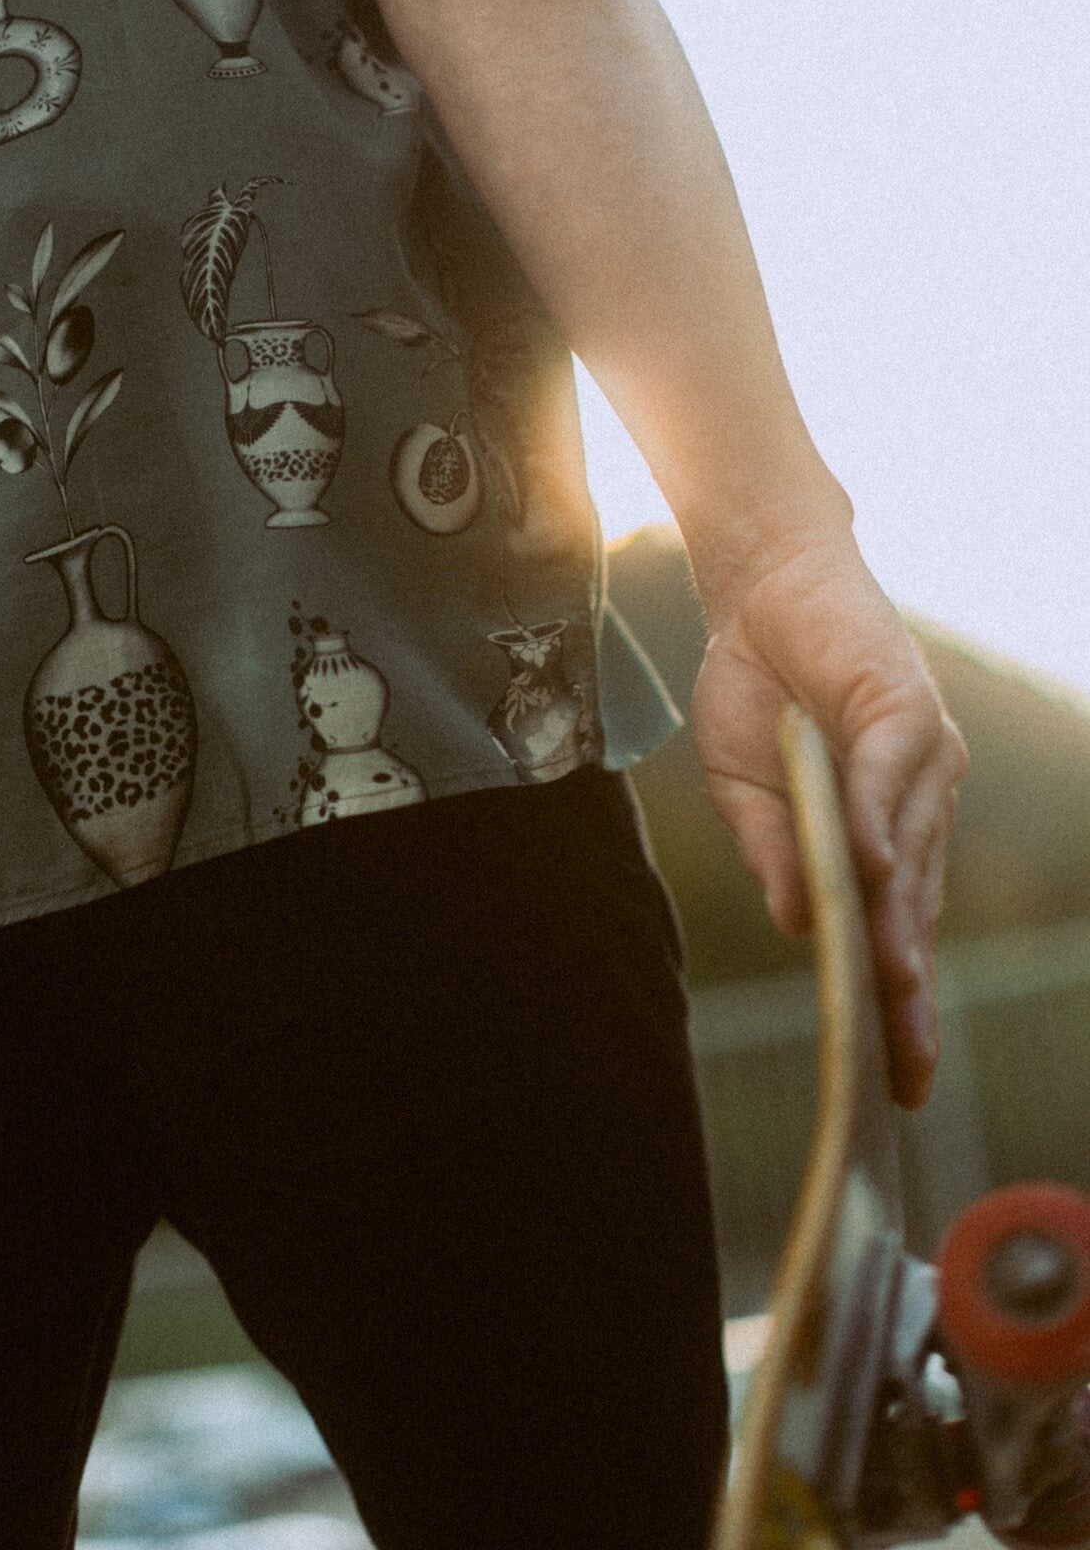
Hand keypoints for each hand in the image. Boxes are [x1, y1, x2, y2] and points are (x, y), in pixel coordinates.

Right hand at [687, 524, 967, 1109]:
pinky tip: (866, 873)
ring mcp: (919, 756)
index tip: (895, 1078)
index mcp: (885, 830)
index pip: (898, 930)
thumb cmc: (758, 689)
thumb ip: (776, 852)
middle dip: (907, 989)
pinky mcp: (904, 704)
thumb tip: (796, 924)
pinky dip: (876, 824)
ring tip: (890, 994)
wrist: (758, 588)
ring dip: (900, 922)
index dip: (897, 1003)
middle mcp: (917, 802)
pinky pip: (889, 773)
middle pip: (917, 909)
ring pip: (911, 852)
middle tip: (901, 1063)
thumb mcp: (746, 788)